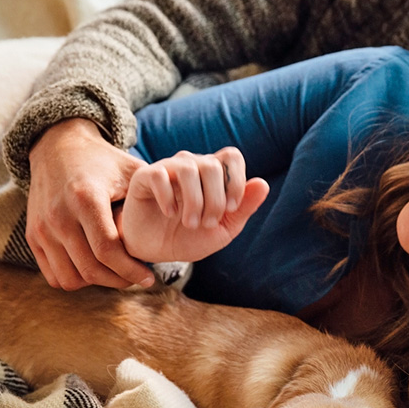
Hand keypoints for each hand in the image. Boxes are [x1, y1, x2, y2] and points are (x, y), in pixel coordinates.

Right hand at [26, 118, 153, 289]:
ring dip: (97, 283)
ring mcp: (42, 228)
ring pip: (70, 278)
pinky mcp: (32, 236)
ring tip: (118, 276)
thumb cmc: (103, 162)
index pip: (108, 250)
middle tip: (138, 279)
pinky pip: (53, 275)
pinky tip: (96, 271)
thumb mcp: (131, 171)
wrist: (57, 147)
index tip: (150, 276)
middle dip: (119, 280)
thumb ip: (156, 192)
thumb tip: (189, 216)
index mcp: (86, 198)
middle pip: (91, 269)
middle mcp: (59, 215)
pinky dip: (75, 279)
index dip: (131, 270)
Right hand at [119, 149, 269, 262]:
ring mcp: (168, 168)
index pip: (231, 156)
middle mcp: (192, 164)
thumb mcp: (223, 229)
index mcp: (214, 173)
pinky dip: (168, 197)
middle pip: (212, 165)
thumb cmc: (190, 237)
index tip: (231, 208)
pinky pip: (159, 175)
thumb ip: (244, 208)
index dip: (236, 180)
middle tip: (207, 223)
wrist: (155, 251)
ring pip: (188, 169)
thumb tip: (263, 184)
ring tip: (190, 223)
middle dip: (215, 199)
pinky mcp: (145, 176)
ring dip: (194, 201)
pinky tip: (169, 212)